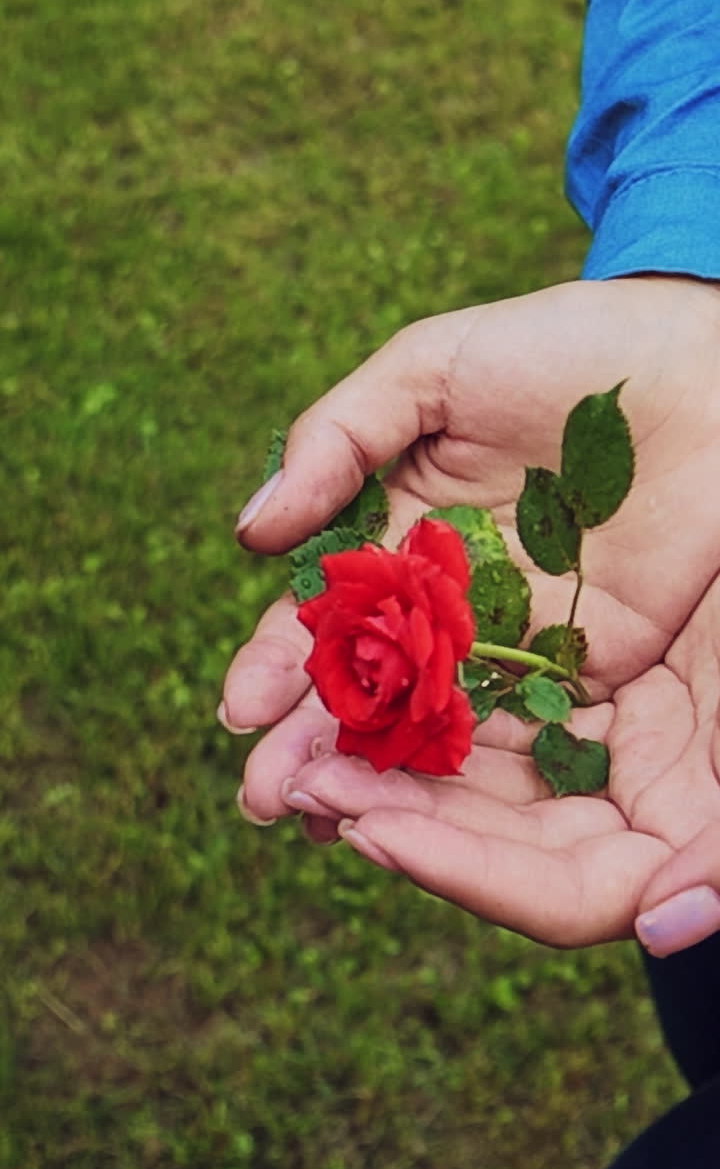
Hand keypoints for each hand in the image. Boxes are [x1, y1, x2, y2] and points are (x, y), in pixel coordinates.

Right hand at [223, 275, 719, 947]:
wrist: (700, 362)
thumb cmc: (561, 348)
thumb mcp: (434, 370)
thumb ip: (339, 439)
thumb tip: (250, 533)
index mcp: (404, 541)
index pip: (328, 619)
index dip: (279, 665)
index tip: (240, 712)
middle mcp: (451, 606)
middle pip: (372, 691)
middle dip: (315, 746)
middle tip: (268, 800)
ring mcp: (520, 641)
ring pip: (437, 726)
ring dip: (381, 779)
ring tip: (327, 821)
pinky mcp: (594, 665)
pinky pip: (527, 728)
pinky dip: (474, 778)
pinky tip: (427, 818)